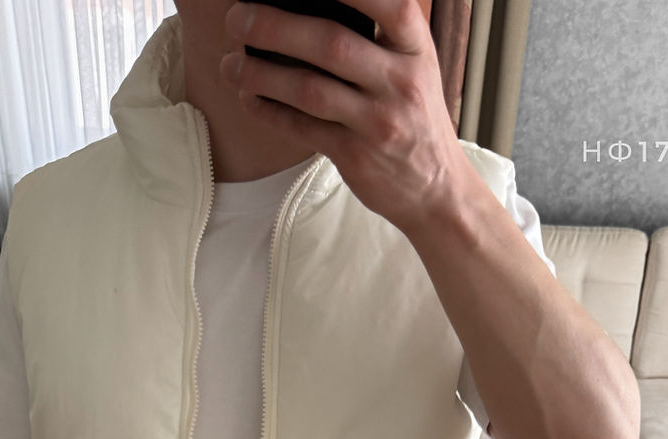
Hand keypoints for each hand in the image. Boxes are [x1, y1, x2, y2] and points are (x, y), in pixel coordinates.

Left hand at [219, 0, 466, 233]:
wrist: (437, 191)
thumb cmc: (415, 119)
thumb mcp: (414, 69)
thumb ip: (380, 37)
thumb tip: (309, 8)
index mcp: (416, 50)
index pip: (389, 5)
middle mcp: (400, 83)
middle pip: (331, 44)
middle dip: (275, 26)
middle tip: (237, 18)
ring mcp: (378, 123)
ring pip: (309, 89)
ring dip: (260, 73)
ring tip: (230, 64)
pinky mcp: (356, 157)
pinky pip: (303, 129)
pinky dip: (270, 112)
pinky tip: (249, 98)